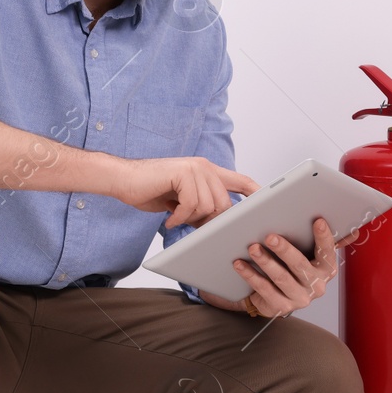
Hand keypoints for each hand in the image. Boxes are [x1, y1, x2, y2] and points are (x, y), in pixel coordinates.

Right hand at [114, 156, 260, 228]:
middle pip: (224, 204)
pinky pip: (192, 204)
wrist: (123, 180)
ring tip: (174, 215)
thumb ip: (202, 208)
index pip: (240, 181)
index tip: (268, 204)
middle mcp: (205, 167)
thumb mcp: (183, 203)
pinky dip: (179, 216)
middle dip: (208, 220)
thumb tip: (218, 225)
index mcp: (208, 172)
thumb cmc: (151, 191)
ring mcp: (195, 168)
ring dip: (189, 218)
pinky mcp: (183, 173)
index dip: (256, 193)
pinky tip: (169, 215)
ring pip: (208, 206)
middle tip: (187, 222)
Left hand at [203, 218, 359, 317]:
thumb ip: (327, 242)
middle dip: (284, 249)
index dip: (324, 237)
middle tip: (270, 236)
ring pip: (281, 278)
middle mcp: (316, 286)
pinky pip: (264, 290)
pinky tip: (240, 263)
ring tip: (252, 247)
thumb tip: (354, 232)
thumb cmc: (294, 268)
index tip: (317, 221)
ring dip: (265, 261)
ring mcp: (299, 299)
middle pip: (300, 265)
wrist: (276, 296)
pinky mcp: (281, 308)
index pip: (327, 251)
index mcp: (327, 269)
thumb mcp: (311, 254)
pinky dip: (251, 275)